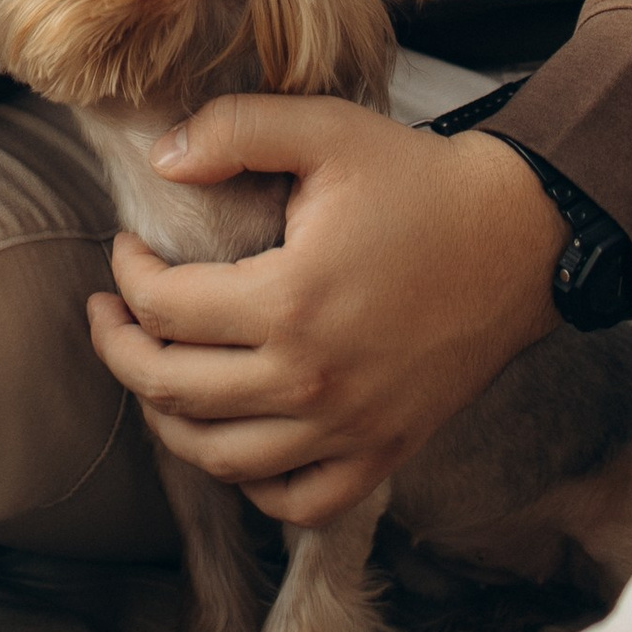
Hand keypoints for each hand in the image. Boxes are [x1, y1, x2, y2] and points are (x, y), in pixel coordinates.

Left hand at [87, 96, 561, 525]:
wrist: (521, 237)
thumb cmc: (420, 181)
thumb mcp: (326, 131)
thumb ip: (234, 130)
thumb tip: (161, 161)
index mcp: (291, 300)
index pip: (164, 308)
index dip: (126, 275)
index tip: (126, 249)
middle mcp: (314, 379)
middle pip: (172, 391)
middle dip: (119, 349)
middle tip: (110, 315)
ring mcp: (351, 428)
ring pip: (219, 458)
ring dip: (167, 419)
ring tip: (156, 371)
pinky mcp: (385, 452)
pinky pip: (297, 502)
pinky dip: (252, 484)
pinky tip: (233, 438)